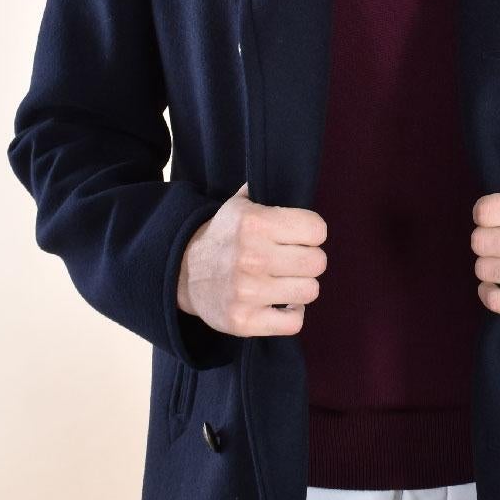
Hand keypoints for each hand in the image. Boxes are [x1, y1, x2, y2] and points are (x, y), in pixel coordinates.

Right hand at [177, 181, 327, 335]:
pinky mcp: (244, 321)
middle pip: (318, 262)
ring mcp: (247, 292)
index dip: (312, 233)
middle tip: (292, 260)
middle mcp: (251, 257)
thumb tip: (295, 177)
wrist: (182, 272)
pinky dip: (290, 314)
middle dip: (309, 260)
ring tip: (284, 280)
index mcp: (254, 223)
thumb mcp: (240, 205)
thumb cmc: (224, 236)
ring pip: (310, 291)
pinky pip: (295, 322)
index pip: (317, 229)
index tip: (300, 236)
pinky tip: (278, 303)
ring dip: (300, 287)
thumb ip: (270, 191)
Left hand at [470, 180, 499, 320]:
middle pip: (481, 241)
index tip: (491, 219)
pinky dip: (489, 292)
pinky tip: (498, 284)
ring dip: (487, 266)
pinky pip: (494, 300)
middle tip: (496, 243)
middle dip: (483, 241)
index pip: (487, 210)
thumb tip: (490, 200)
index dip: (483, 214)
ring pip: (484, 269)